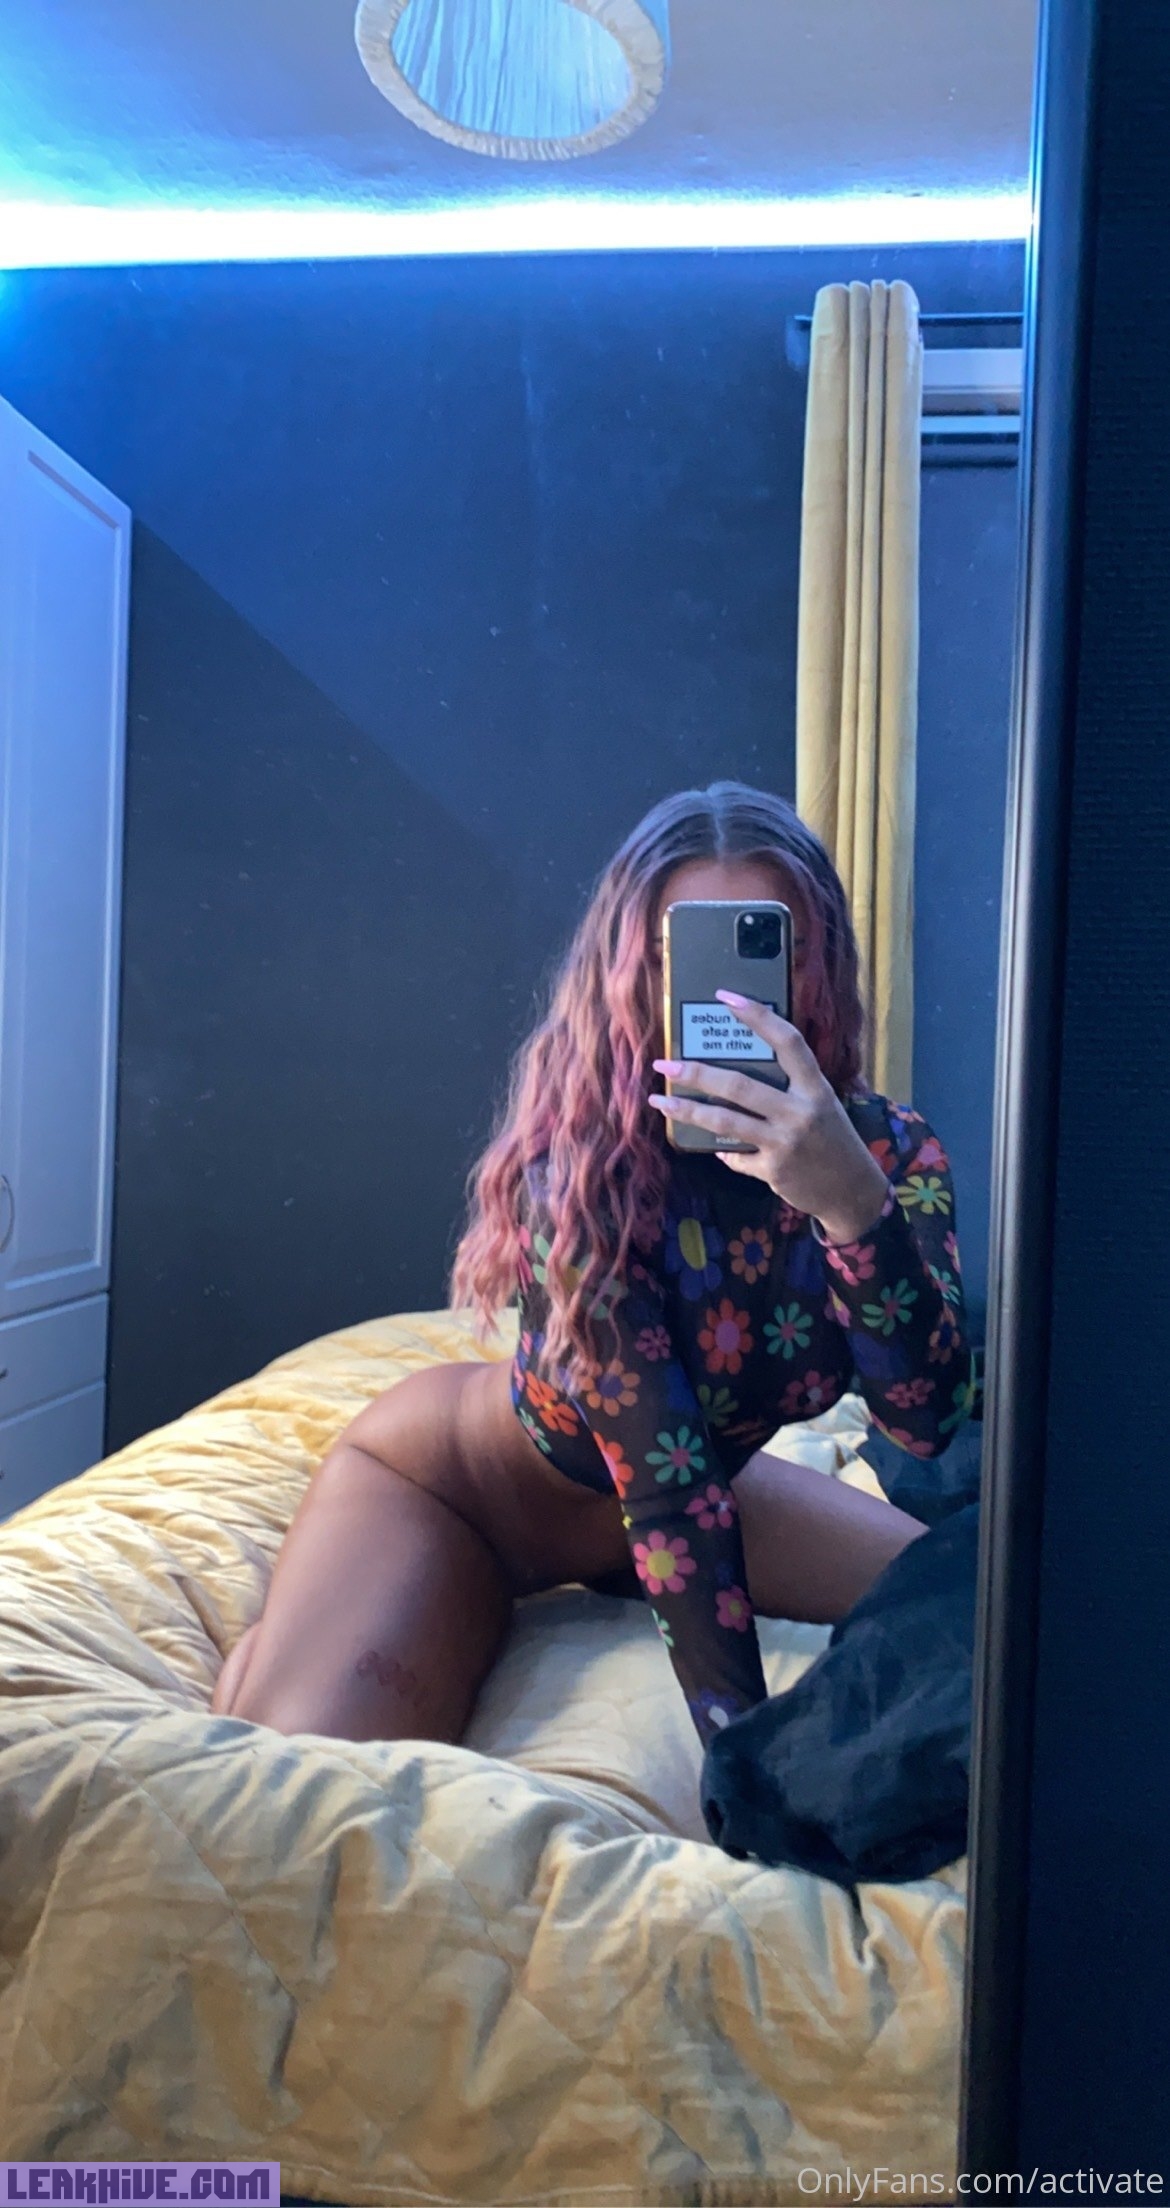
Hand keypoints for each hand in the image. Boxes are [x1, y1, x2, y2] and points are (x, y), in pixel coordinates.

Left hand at [648, 992, 889, 1244]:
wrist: (853, 1191)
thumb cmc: (834, 1140)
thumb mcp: (822, 1105)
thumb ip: (790, 1088)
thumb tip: (739, 1070)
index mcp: (815, 1088)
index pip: (787, 1042)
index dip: (757, 1017)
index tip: (725, 998)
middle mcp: (800, 1112)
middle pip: (739, 1086)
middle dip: (696, 1074)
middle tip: (665, 1065)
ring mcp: (784, 1143)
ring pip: (724, 1122)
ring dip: (687, 1111)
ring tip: (660, 1101)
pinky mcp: (773, 1170)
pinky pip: (735, 1156)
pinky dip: (723, 1150)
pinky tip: (714, 1146)